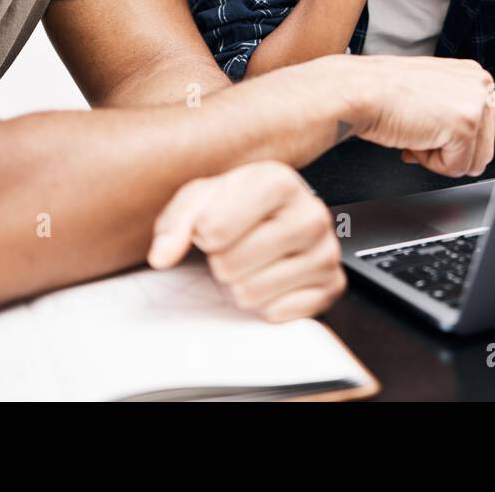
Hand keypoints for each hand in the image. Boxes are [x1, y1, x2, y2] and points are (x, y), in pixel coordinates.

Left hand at [147, 161, 345, 321]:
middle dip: (222, 261)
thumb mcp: (202, 199)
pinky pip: (277, 313)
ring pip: (252, 293)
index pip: (214, 228)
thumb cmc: (239, 205)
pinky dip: (268, 302)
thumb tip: (162, 255)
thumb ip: (175, 223)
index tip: (213, 225)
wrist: (279, 216)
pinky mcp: (332, 286)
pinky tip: (274, 278)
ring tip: (254, 262)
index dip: (202, 233)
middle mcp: (311, 213)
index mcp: (279, 181)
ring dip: (242, 284)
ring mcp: (326, 251)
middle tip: (236, 246)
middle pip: (230, 264)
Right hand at [337, 55, 494, 176]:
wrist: (360, 92)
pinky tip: (416, 141)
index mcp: (472, 76)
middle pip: (488, 149)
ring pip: (473, 162)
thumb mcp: (429, 93)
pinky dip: (432, 164)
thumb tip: (463, 143)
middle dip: (454, 154)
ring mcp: (475, 105)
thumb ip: (453, 110)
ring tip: (417, 136)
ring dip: (441, 159)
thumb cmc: (381, 92)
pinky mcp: (465, 126)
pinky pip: (456, 168)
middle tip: (423, 140)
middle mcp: (480, 86)